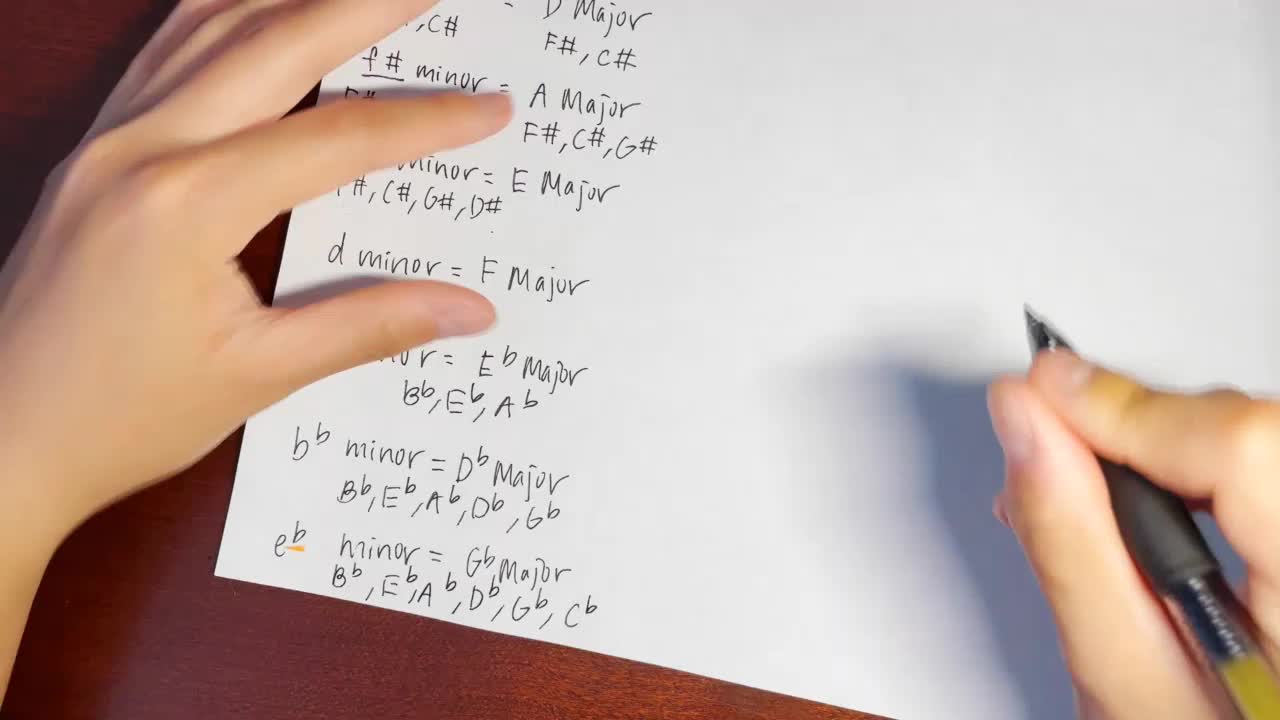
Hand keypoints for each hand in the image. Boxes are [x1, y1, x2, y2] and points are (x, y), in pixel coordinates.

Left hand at [0, 0, 510, 548]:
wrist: (2, 440)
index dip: (422, 123)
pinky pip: (164, 53)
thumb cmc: (117, 417)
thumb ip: (367, 326)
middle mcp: (140, 149)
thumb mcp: (256, 377)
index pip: (334, 141)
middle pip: (273, 42)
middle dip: (363, 8)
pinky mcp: (94, 150)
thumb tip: (467, 309)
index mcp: (185, 205)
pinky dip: (226, 16)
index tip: (489, 108)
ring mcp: (107, 140)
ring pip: (209, 26)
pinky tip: (262, 10)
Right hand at [988, 350, 1279, 717]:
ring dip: (1171, 441)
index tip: (1046, 392)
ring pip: (1263, 437)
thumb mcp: (1128, 682)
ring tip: (1091, 480)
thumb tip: (1028, 427)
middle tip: (1053, 440)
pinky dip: (1207, 463)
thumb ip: (1075, 549)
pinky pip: (1271, 462)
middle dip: (1142, 426)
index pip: (1246, 454)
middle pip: (1256, 434)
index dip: (1134, 411)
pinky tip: (1157, 493)